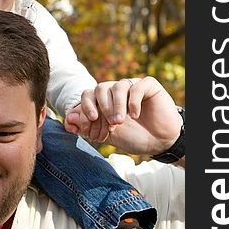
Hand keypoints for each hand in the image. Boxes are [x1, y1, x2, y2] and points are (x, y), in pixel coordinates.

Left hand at [66, 77, 182, 156]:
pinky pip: (137, 87)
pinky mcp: (149, 86)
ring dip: (116, 105)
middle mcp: (116, 91)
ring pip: (117, 86)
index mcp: (103, 101)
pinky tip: (135, 115)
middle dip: (102, 107)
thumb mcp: (106, 134)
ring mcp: (132, 86)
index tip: (90, 122)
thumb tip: (69, 120)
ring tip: (120, 121)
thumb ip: (88, 127)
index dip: (85, 108)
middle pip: (100, 88)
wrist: (159, 142)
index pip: (87, 96)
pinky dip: (133, 101)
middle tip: (110, 123)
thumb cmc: (133, 137)